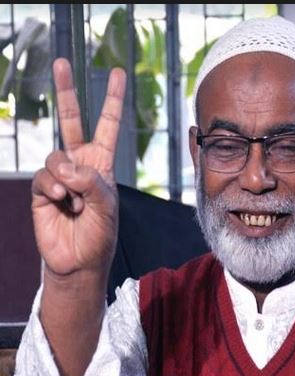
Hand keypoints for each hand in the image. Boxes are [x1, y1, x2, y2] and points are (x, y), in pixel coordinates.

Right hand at [31, 58, 125, 276]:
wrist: (78, 260)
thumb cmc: (99, 234)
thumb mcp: (107, 207)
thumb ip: (92, 183)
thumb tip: (67, 166)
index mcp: (101, 165)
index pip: (107, 127)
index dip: (112, 101)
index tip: (119, 74)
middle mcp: (80, 165)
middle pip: (71, 122)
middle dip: (66, 92)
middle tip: (62, 62)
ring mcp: (59, 176)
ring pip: (55, 155)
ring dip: (66, 179)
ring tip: (73, 201)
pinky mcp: (40, 189)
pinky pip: (43, 175)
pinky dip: (53, 187)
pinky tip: (60, 200)